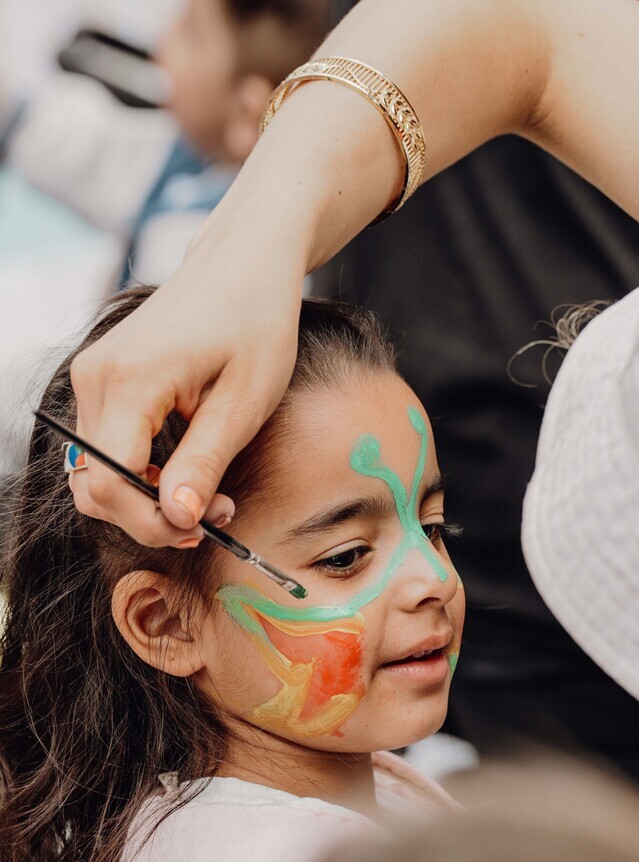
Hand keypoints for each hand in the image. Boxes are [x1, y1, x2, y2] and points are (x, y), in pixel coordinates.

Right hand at [70, 217, 302, 545]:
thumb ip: (204, 463)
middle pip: (94, 485)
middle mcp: (95, 378)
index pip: (110, 482)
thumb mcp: (243, 402)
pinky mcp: (102, 380)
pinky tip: (185, 472)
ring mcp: (92, 377)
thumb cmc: (255, 323)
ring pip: (95, 473)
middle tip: (214, 515)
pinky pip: (105, 448)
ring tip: (207, 495)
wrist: (242, 263)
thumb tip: (176, 517)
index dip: (150, 520)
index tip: (201, 528)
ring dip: (145, 500)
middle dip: (150, 516)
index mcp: (130, 380)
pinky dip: (139, 474)